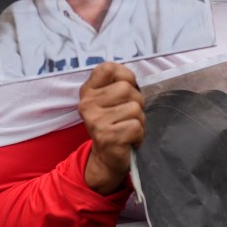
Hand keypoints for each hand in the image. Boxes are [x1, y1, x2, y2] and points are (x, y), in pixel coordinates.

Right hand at [79, 62, 144, 194]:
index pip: (109, 68)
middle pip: (127, 88)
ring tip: (127, 128)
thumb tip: (130, 78)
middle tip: (127, 116)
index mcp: (88, 91)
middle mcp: (87, 104)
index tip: (125, 91)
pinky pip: (136, 126)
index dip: (126, 76)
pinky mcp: (107, 137)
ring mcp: (96, 121)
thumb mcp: (111, 101)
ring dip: (139, 120)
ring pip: (135, 108)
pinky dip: (139, 135)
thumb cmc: (115, 124)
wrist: (106, 158)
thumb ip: (118, 83)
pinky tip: (128, 140)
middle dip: (136, 103)